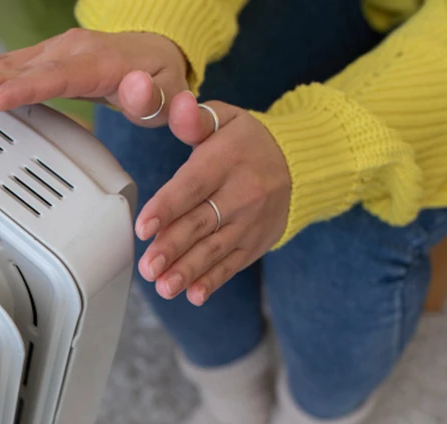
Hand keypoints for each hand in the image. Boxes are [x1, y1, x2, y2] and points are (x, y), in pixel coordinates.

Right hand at [0, 30, 187, 124]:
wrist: (156, 52)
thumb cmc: (161, 81)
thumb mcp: (169, 94)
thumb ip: (151, 97)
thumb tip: (133, 89)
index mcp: (98, 64)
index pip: (55, 79)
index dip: (22, 89)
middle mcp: (72, 51)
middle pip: (24, 68)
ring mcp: (57, 50)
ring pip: (11, 61)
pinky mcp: (46, 55)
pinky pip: (11, 57)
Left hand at [136, 93, 290, 305]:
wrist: (303, 162)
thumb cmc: (247, 142)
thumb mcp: (225, 119)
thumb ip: (195, 119)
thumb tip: (180, 106)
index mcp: (226, 161)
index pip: (193, 186)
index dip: (166, 207)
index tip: (143, 227)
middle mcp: (241, 193)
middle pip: (201, 223)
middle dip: (172, 248)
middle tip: (148, 267)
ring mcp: (250, 222)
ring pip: (215, 249)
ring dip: (188, 271)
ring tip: (164, 287)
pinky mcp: (256, 242)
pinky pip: (233, 264)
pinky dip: (213, 281)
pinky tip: (194, 294)